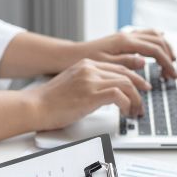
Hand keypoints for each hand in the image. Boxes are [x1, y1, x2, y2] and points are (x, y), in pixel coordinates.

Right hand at [25, 58, 150, 129]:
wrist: (35, 106)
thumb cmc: (50, 101)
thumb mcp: (72, 84)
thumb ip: (89, 83)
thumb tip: (106, 94)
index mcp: (86, 64)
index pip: (118, 68)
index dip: (133, 79)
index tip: (140, 88)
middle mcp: (90, 68)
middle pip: (126, 74)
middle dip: (139, 89)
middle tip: (142, 102)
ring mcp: (90, 80)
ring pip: (126, 83)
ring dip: (135, 99)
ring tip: (135, 111)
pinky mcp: (90, 94)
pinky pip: (119, 95)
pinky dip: (127, 104)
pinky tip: (125, 112)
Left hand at [69, 29, 176, 78]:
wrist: (70, 56)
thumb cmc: (85, 62)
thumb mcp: (105, 65)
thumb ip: (125, 63)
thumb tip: (144, 62)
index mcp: (124, 42)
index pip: (154, 50)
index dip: (167, 63)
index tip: (173, 76)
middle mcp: (127, 36)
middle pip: (158, 41)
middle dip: (169, 57)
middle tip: (172, 74)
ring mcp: (125, 36)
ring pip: (154, 35)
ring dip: (165, 48)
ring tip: (170, 63)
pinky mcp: (123, 39)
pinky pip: (145, 36)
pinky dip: (156, 42)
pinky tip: (159, 50)